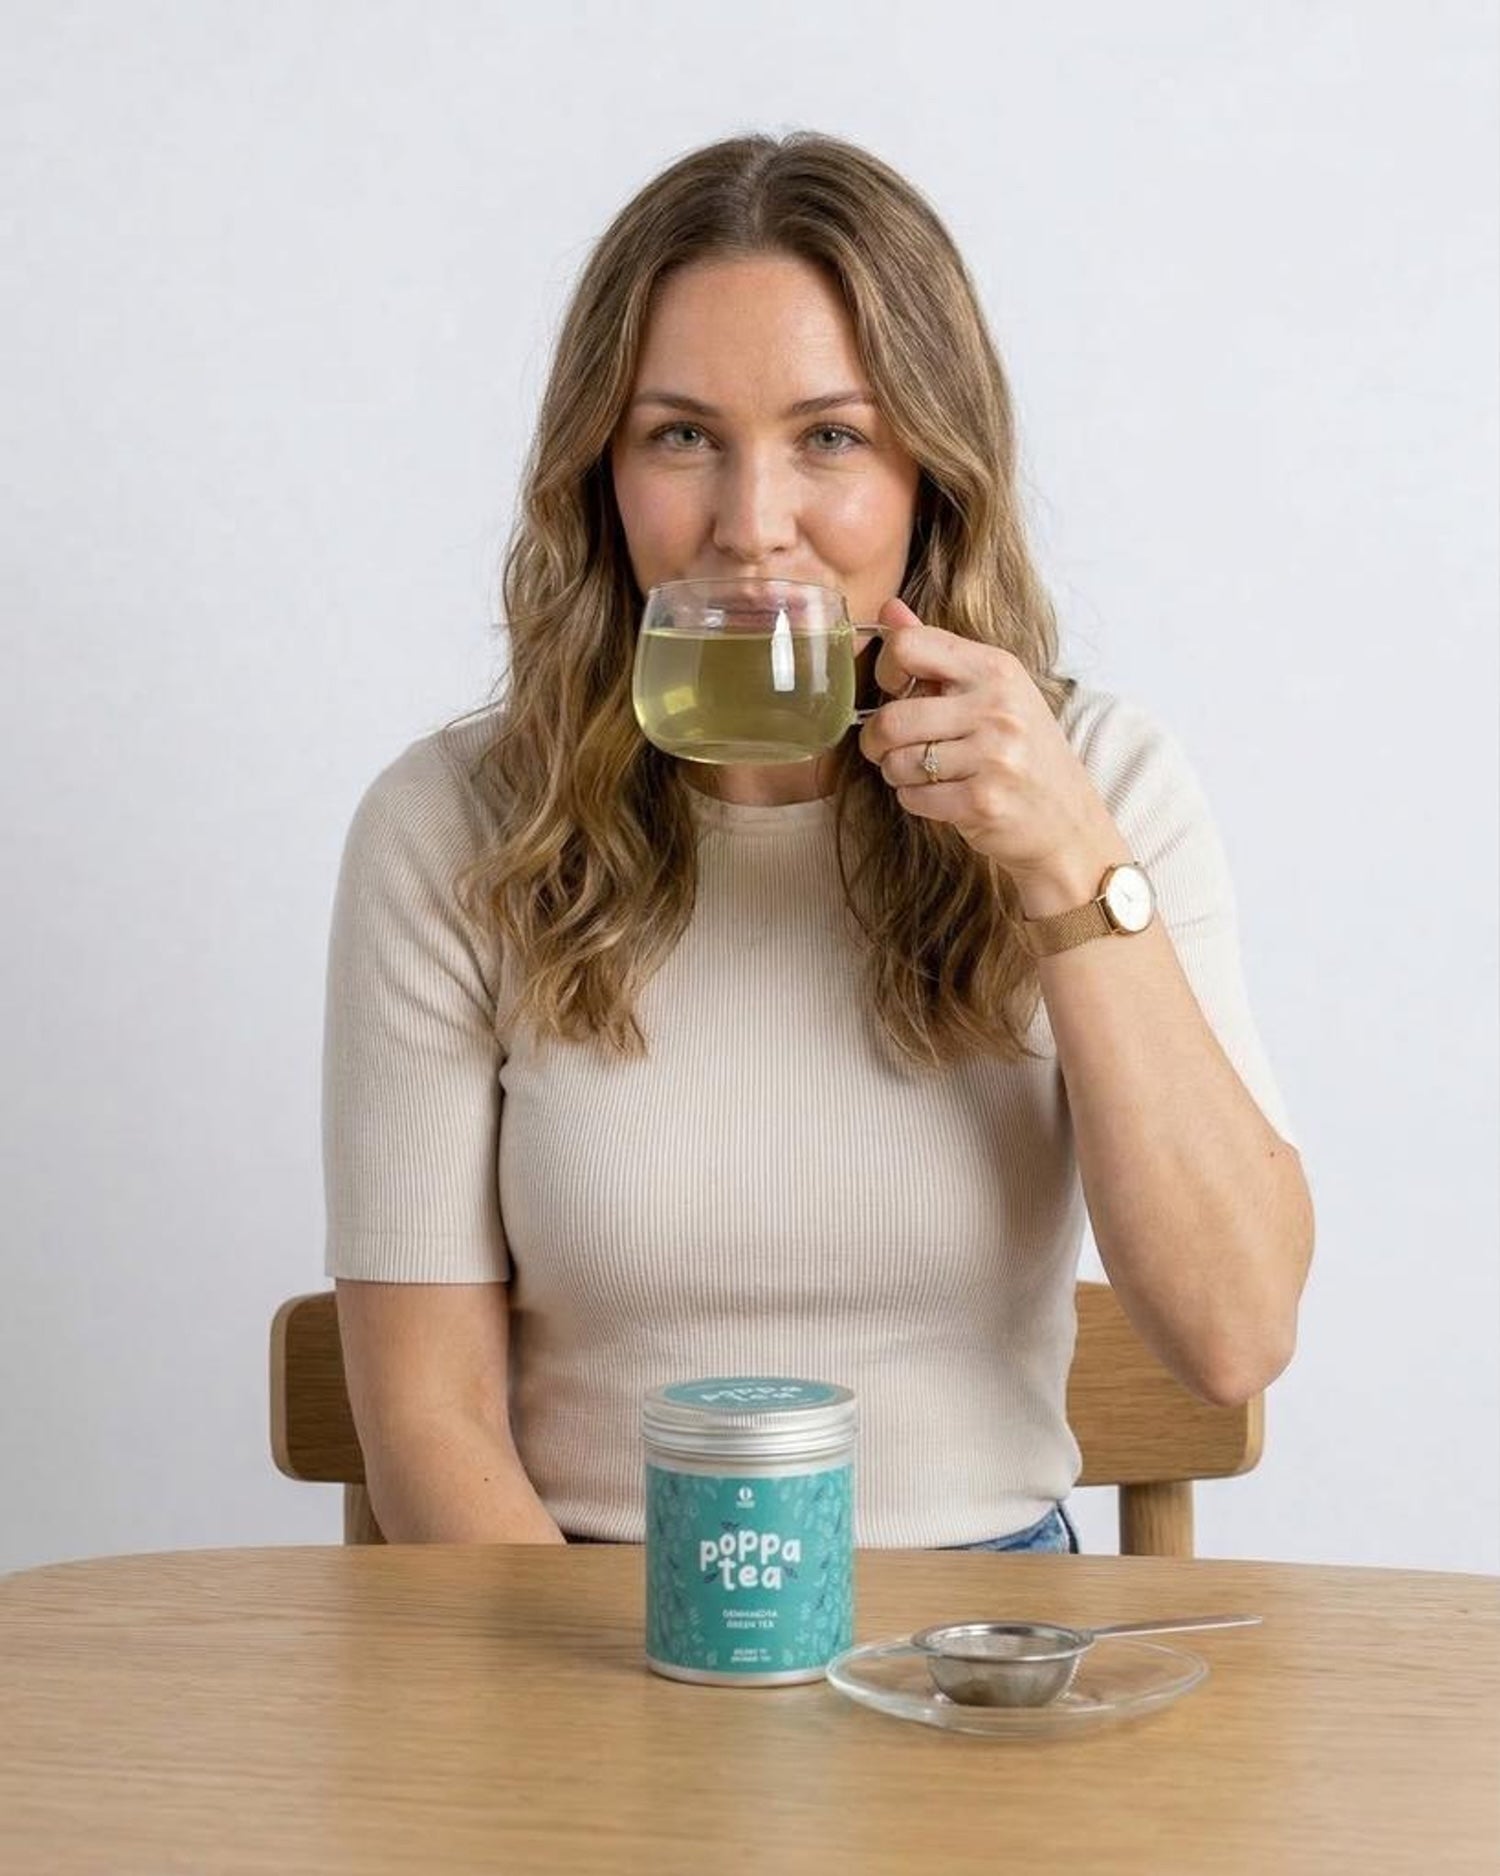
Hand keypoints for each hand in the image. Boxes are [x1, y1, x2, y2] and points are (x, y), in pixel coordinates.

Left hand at [858, 598, 1129, 913]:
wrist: (1068, 820)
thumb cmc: (1023, 751)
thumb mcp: (993, 689)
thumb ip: (938, 650)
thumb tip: (888, 608)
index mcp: (996, 668)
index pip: (909, 646)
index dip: (885, 670)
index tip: (895, 691)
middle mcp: (996, 706)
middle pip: (892, 717)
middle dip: (876, 740)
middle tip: (886, 748)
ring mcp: (993, 756)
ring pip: (897, 762)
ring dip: (897, 774)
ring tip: (924, 773)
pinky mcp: (983, 801)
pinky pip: (913, 798)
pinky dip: (915, 801)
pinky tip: (940, 797)